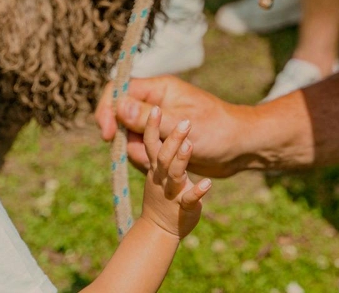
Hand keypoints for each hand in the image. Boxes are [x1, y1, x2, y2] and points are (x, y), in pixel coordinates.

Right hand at [95, 76, 248, 177]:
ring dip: (139, 153)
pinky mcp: (163, 142)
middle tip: (143, 155)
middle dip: (125, 138)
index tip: (106, 133)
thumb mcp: (181, 124)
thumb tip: (118, 106)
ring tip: (161, 162)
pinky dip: (148, 160)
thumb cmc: (217, 130)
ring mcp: (158, 124)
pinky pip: (142, 150)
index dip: (107, 109)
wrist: (239, 148)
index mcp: (159, 90)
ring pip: (129, 138)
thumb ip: (147, 118)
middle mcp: (155, 105)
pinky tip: (166, 166)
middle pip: (120, 117)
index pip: (119, 90)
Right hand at [139, 107, 211, 237]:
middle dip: (172, 139)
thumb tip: (131, 123)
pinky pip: (190, 198)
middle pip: (163, 155)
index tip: (155, 108)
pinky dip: (198, 192)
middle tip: (185, 122)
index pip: (149, 141)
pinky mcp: (185, 207)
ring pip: (174, 174)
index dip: (150, 125)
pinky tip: (207, 184)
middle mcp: (161, 176)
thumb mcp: (155, 170)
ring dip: (181, 160)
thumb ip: (150, 148)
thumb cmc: (162, 193)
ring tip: (190, 145)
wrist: (161, 231)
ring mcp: (172, 191)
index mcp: (156, 165)